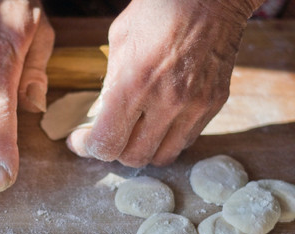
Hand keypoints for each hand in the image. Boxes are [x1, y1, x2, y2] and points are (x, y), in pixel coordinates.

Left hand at [67, 0, 262, 166]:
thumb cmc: (158, 11)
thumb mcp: (119, 42)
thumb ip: (111, 84)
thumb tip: (104, 114)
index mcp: (134, 84)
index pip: (106, 144)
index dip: (87, 148)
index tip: (81, 141)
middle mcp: (166, 102)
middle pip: (133, 158)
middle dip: (114, 151)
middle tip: (109, 136)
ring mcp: (194, 106)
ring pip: (162, 156)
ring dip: (143, 150)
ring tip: (135, 133)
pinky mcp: (213, 105)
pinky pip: (185, 140)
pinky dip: (167, 139)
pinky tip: (160, 121)